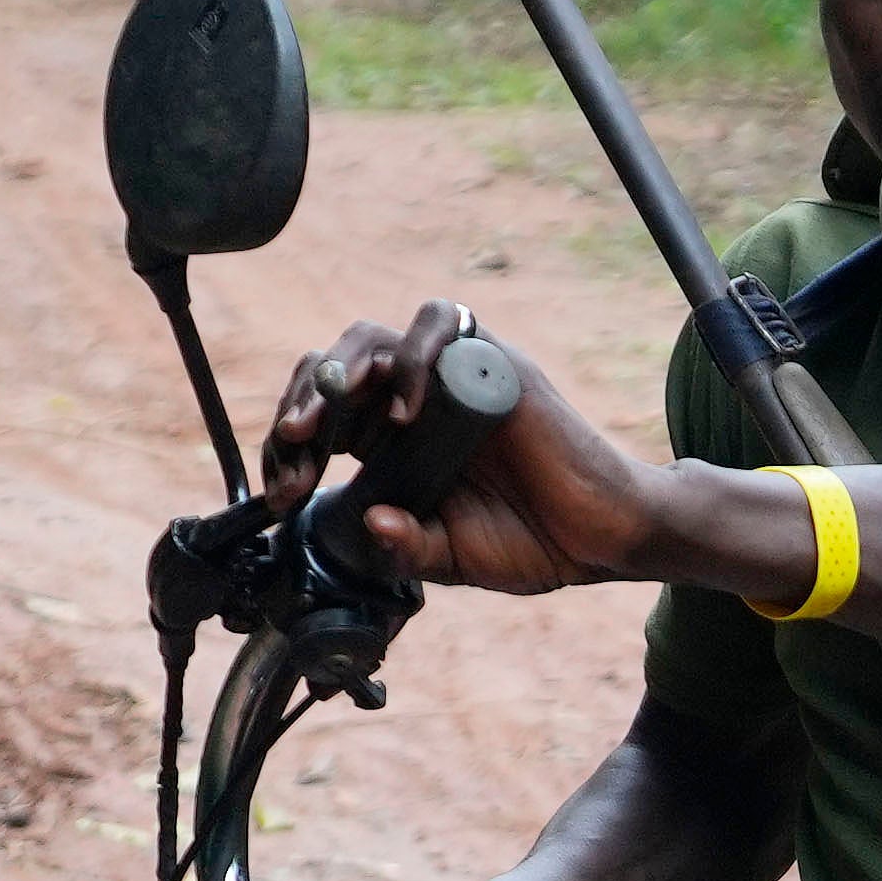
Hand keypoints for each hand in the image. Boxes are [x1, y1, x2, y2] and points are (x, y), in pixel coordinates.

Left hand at [266, 302, 673, 593]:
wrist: (598, 539)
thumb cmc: (530, 542)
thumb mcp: (449, 557)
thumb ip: (406, 546)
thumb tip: (370, 523)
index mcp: (394, 441)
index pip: (322, 417)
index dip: (291, 444)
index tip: (282, 491)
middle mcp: (416, 399)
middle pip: (336, 367)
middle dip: (301, 402)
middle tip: (293, 442)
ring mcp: (451, 377)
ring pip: (374, 336)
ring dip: (339, 371)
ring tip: (325, 421)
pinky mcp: (492, 363)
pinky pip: (443, 323)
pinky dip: (411, 355)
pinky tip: (403, 409)